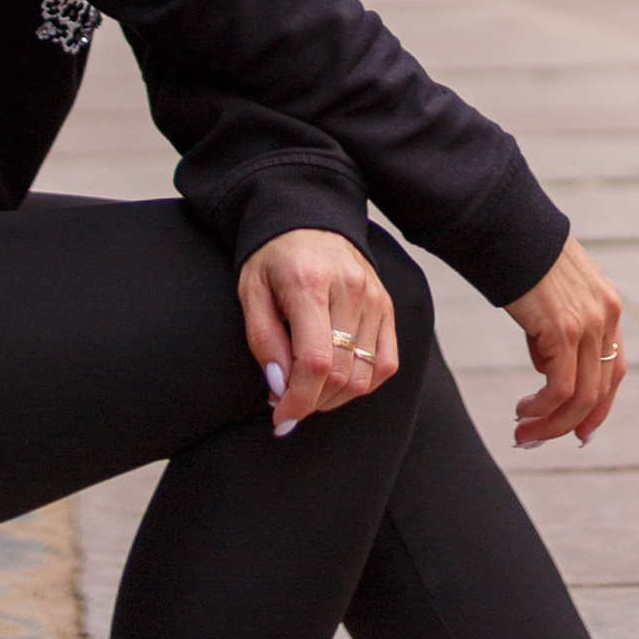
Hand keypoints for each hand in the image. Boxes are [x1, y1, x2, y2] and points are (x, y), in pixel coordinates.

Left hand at [238, 230, 398, 434]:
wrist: (306, 220)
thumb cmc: (272, 260)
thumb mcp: (251, 293)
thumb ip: (264, 341)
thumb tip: (281, 388)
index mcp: (310, 284)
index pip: (314, 362)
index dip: (299, 400)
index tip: (281, 417)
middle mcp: (351, 289)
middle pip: (340, 374)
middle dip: (311, 402)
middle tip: (287, 402)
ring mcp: (375, 297)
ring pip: (364, 376)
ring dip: (334, 399)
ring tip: (308, 391)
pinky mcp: (387, 306)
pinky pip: (385, 364)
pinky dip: (362, 383)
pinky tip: (337, 381)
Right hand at [506, 237, 626, 447]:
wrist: (509, 226)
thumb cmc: (522, 259)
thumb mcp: (553, 296)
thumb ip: (559, 329)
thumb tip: (546, 367)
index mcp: (608, 308)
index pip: (614, 370)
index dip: (599, 407)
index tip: (580, 433)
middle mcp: (607, 317)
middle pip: (600, 391)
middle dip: (569, 424)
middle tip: (537, 439)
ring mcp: (590, 324)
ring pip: (581, 396)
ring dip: (551, 423)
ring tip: (523, 432)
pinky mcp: (566, 329)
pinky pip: (561, 387)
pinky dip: (543, 408)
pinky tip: (523, 410)